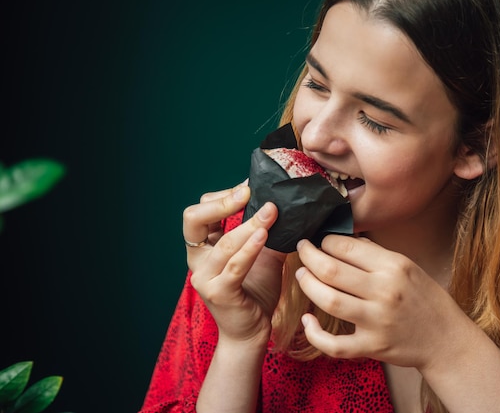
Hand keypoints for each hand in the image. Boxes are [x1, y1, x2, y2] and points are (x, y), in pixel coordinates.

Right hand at [183, 183, 286, 345]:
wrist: (252, 331)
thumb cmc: (255, 291)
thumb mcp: (262, 254)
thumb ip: (266, 231)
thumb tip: (287, 203)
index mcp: (203, 247)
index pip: (201, 211)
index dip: (222, 195)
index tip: (250, 186)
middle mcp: (198, 260)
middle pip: (193, 219)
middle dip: (220, 202)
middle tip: (248, 192)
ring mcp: (204, 277)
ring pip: (223, 242)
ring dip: (248, 224)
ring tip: (270, 211)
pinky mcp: (219, 293)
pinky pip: (235, 265)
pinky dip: (250, 248)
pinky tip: (265, 234)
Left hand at [295, 235, 464, 368]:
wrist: (446, 339)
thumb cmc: (425, 299)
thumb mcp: (407, 267)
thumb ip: (374, 254)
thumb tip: (341, 240)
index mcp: (394, 266)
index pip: (347, 246)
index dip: (325, 241)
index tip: (318, 241)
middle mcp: (384, 291)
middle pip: (331, 270)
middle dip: (308, 257)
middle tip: (301, 251)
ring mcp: (377, 321)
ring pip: (329, 300)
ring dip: (307, 285)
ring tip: (301, 276)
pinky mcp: (372, 347)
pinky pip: (334, 344)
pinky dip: (314, 334)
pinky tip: (307, 322)